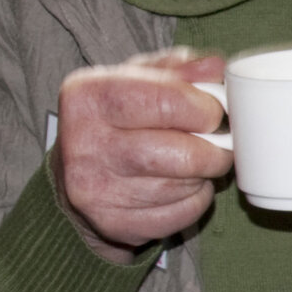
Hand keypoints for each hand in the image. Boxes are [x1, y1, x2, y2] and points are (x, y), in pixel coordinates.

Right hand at [51, 49, 232, 258]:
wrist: (73, 177)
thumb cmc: (116, 121)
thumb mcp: (137, 81)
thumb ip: (179, 70)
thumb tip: (215, 68)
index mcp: (87, 96)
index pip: (167, 100)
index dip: (205, 108)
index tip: (213, 112)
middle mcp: (83, 142)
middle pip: (182, 152)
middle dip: (214, 149)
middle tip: (218, 143)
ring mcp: (94, 188)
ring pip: (183, 185)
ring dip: (203, 175)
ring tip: (195, 163)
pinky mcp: (111, 223)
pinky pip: (179, 214)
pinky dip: (193, 201)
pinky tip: (180, 187)